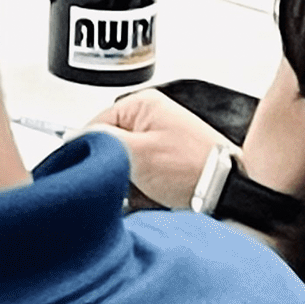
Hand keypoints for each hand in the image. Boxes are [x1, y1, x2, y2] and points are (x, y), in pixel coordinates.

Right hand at [87, 89, 231, 210]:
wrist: (231, 195)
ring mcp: (162, 143)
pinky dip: (144, 193)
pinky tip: (156, 199)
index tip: (96, 172)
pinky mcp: (170, 165)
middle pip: (110, 149)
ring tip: (149, 194)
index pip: (94, 125)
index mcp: (143, 104)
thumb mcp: (135, 153)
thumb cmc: (193, 169)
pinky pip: (142, 180)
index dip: (92, 153)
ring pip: (124, 169)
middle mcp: (152, 119)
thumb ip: (98, 142)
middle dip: (115, 173)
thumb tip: (73, 139)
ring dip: (130, 186)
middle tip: (132, 184)